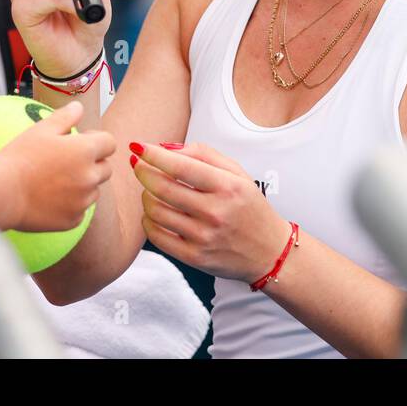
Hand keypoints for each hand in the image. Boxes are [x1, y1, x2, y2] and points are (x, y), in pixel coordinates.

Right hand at [0, 100, 116, 231]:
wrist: (1, 194)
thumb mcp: (41, 130)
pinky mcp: (73, 220)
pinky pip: (80, 210)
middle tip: (67, 162)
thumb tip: (79, 107)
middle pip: (106, 168)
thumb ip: (65, 117)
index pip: (109, 143)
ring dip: (83, 185)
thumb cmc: (20, 158)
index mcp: (85, 151)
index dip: (95, 140)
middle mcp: (90, 177)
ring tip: (56, 181)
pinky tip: (51, 198)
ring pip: (94, 190)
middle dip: (92, 163)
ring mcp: (83, 201)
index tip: (79, 142)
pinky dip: (71, 205)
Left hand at [129, 141, 290, 282]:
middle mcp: (216, 212)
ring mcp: (204, 237)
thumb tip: (165, 148)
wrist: (269, 252)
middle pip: (163, 188)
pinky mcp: (194, 258)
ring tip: (150, 190)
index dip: (154, 155)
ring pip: (156, 212)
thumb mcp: (238, 174)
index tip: (138, 147)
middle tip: (137, 165)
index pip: (182, 167)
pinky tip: (153, 213)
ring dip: (145, 196)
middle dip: (143, 172)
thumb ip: (203, 155)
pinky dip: (148, 221)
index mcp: (228, 187)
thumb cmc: (250, 208)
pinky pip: (157, 237)